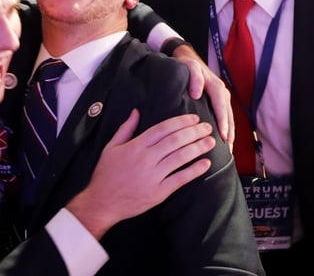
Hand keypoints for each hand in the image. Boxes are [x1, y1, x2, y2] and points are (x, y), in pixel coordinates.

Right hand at [66, 110, 214, 238]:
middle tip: (207, 127)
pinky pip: (180, 179)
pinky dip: (194, 171)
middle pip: (175, 141)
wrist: (102, 202)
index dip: (180, 122)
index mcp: (135, 146)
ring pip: (180, 157)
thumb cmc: (106, 173)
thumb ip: (125, 129)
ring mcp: (153, 176)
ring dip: (198, 148)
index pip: (162, 129)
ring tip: (210, 142)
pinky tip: (205, 164)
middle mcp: (146, 159)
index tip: (193, 118)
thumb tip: (136, 112)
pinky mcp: (159, 192)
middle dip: (194, 132)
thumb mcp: (111, 147)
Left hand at [172, 42, 233, 149]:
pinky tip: (224, 141)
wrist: (188, 59)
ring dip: (230, 133)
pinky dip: (227, 128)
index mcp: (216, 86)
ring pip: (229, 118)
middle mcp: (222, 92)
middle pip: (228, 115)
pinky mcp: (219, 101)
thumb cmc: (187, 65)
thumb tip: (197, 94)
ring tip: (228, 150)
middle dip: (229, 133)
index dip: (223, 122)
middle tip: (228, 150)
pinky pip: (225, 116)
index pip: (221, 107)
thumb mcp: (190, 68)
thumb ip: (194, 79)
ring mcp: (222, 97)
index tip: (222, 136)